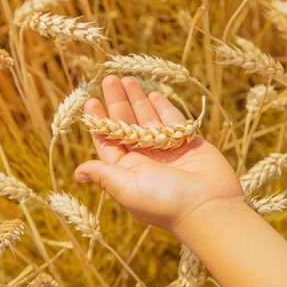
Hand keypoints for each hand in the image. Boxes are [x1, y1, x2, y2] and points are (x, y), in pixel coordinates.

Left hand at [75, 76, 242, 230]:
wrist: (209, 207)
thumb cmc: (164, 201)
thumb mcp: (127, 188)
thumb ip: (104, 174)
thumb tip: (78, 172)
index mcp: (128, 170)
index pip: (109, 141)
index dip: (99, 121)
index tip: (92, 101)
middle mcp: (145, 158)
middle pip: (127, 124)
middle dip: (117, 102)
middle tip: (109, 80)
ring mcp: (166, 149)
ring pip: (148, 118)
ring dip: (137, 99)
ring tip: (127, 80)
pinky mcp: (187, 142)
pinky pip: (172, 120)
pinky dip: (162, 106)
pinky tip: (152, 93)